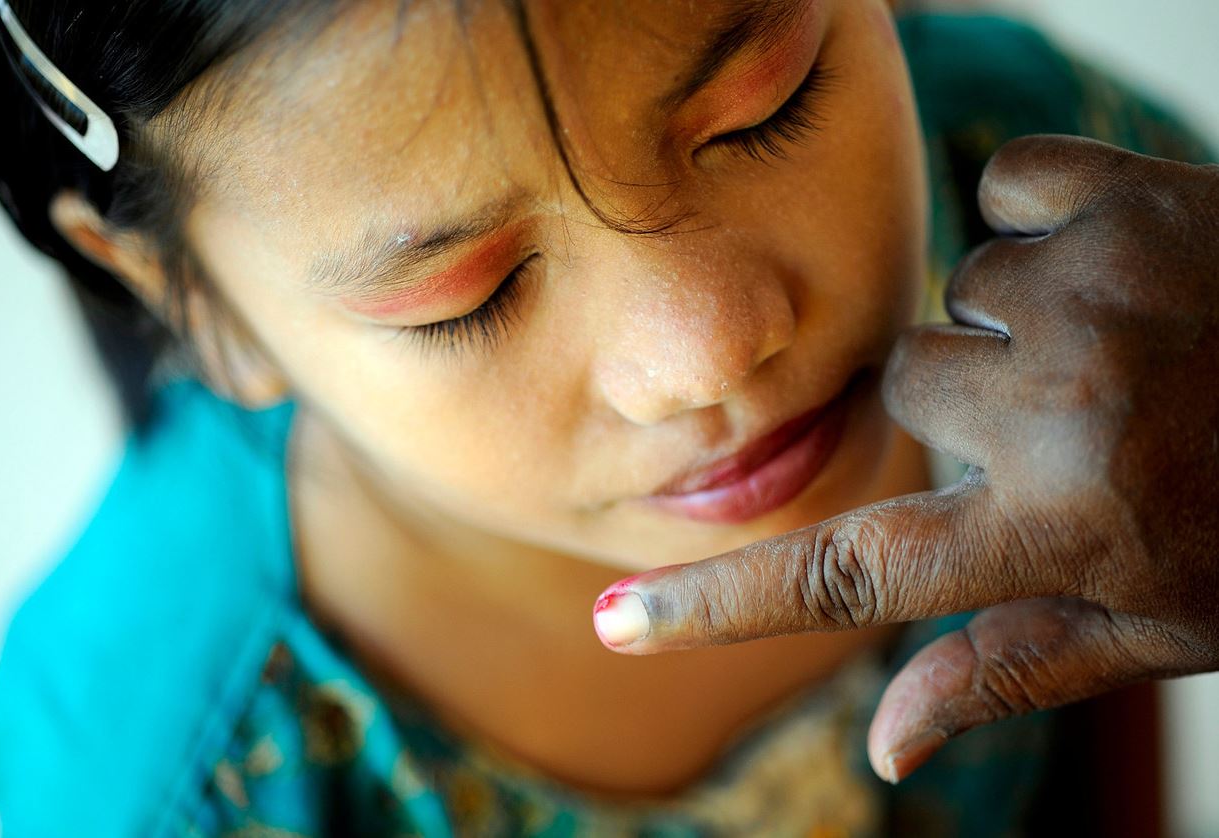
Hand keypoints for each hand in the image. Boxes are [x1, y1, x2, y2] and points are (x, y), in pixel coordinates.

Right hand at [592, 135, 1218, 782]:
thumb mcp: (1165, 622)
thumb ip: (1009, 666)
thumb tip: (879, 746)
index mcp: (1064, 531)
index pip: (847, 581)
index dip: (716, 610)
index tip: (613, 622)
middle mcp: (1059, 414)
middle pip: (906, 390)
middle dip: (968, 405)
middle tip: (1076, 414)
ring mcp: (1088, 295)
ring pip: (958, 298)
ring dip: (1021, 321)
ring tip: (1130, 339)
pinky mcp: (1125, 196)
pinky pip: (1006, 194)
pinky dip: (1048, 223)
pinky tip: (1129, 260)